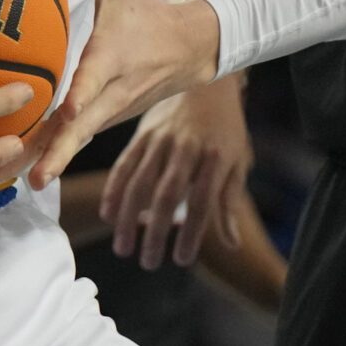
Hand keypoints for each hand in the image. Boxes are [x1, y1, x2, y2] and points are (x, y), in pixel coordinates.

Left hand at [24, 0, 221, 188]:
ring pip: (69, 144)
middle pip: (79, 130)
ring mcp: (105, 115)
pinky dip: (41, 160)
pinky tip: (5, 175)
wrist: (189, 50)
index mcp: (112, 58)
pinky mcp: (98, 124)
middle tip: (27, 178)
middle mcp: (109, 94)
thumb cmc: (144, 8)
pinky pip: (67, 144)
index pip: (97, 79)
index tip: (67, 112)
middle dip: (54, 155)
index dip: (82, 96)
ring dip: (38, 164)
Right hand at [100, 73, 255, 268]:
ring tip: (124, 248)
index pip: (202, 201)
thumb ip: (229, 202)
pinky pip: (125, 164)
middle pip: (168, 194)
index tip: (181, 259)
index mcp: (215, 156)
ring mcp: (161, 139)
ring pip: (141, 182)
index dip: (192, 232)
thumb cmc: (226, 129)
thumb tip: (231, 243)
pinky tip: (109, 215)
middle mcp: (186, 148)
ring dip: (129, 218)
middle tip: (149, 263)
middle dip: (156, 232)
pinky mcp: (143, 134)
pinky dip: (114, 190)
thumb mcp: (237, 161)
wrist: (208, 83)